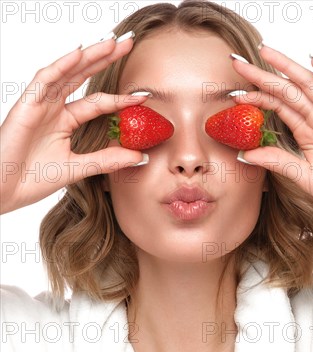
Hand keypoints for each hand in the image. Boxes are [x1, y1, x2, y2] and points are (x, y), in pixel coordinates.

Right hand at [0, 35, 147, 214]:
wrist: (6, 191)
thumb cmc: (32, 180)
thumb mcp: (79, 168)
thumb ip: (108, 160)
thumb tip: (140, 156)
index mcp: (65, 122)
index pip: (98, 103)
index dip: (120, 98)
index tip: (143, 96)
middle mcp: (54, 108)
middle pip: (83, 77)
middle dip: (105, 59)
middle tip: (129, 44)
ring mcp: (40, 104)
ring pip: (67, 72)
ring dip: (89, 56)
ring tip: (112, 43)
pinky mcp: (27, 105)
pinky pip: (45, 79)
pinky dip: (62, 66)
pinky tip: (80, 54)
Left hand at [231, 45, 312, 220]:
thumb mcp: (301, 175)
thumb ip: (276, 161)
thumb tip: (244, 154)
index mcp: (305, 131)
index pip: (276, 106)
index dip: (256, 98)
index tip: (233, 95)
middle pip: (286, 90)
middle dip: (262, 75)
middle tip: (237, 61)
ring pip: (309, 83)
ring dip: (287, 66)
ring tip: (265, 52)